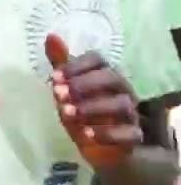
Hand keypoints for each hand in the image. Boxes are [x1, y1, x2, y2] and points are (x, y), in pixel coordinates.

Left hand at [46, 34, 139, 167]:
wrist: (98, 148)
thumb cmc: (83, 112)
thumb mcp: (67, 88)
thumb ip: (61, 64)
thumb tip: (50, 35)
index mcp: (105, 74)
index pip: (97, 60)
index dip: (76, 66)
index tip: (54, 77)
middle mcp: (122, 90)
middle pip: (111, 78)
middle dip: (83, 84)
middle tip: (58, 94)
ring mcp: (131, 113)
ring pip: (121, 104)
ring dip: (92, 107)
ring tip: (67, 113)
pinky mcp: (134, 135)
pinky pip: (128, 133)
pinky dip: (107, 133)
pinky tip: (86, 135)